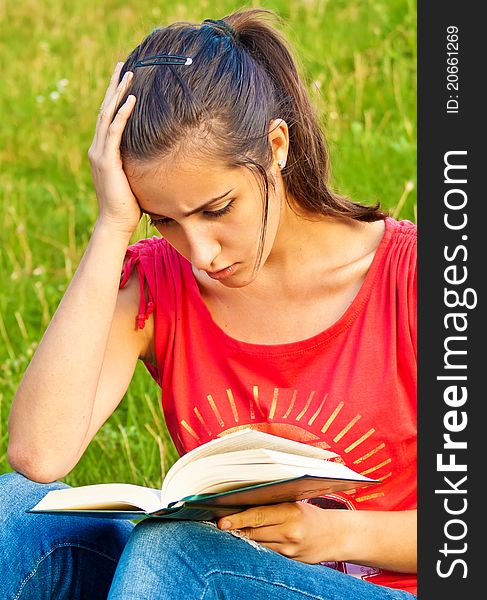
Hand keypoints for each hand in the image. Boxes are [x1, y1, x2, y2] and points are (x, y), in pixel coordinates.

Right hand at [88, 62, 140, 236]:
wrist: (116, 222)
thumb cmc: (129, 205)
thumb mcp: (134, 178)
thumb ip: (138, 164)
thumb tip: (157, 158)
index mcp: (103, 152)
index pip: (108, 118)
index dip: (115, 97)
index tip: (124, 80)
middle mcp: (98, 149)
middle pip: (105, 110)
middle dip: (114, 86)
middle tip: (122, 64)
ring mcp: (100, 154)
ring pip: (108, 115)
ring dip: (118, 93)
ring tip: (128, 73)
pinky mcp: (107, 161)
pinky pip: (114, 132)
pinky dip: (122, 114)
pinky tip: (131, 99)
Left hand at [217, 502, 345, 563]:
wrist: (333, 536)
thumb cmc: (310, 515)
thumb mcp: (293, 504)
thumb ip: (271, 505)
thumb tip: (242, 504)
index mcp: (290, 512)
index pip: (257, 515)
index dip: (237, 519)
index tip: (222, 522)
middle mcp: (289, 532)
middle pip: (254, 533)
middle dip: (236, 530)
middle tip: (220, 526)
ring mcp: (289, 550)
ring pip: (257, 545)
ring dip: (243, 540)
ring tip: (230, 533)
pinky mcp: (289, 561)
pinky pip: (266, 554)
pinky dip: (255, 548)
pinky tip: (246, 544)